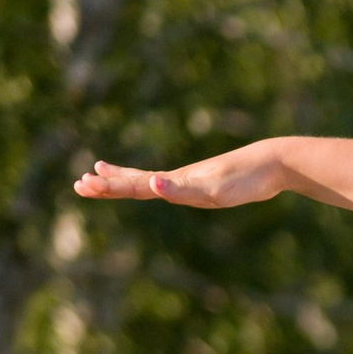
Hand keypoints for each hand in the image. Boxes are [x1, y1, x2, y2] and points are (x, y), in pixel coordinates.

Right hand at [73, 141, 288, 207]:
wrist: (273, 163)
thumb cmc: (244, 179)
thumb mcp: (212, 190)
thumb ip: (181, 189)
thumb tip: (151, 183)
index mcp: (176, 181)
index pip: (134, 185)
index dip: (108, 187)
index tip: (83, 183)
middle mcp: (178, 178)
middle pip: (134, 181)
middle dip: (107, 184)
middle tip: (79, 183)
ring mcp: (189, 179)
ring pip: (148, 179)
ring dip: (123, 177)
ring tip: (101, 170)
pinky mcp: (204, 182)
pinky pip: (169, 184)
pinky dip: (153, 183)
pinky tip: (153, 181)